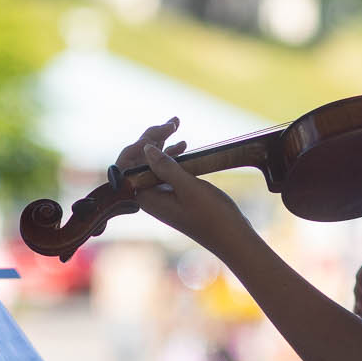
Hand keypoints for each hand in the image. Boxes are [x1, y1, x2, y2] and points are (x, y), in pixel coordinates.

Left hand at [116, 118, 251, 254]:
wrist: (232, 237)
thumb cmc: (212, 216)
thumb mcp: (189, 188)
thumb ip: (166, 167)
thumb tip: (146, 149)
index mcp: (147, 198)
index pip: (128, 165)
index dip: (139, 145)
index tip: (161, 132)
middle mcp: (150, 197)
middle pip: (139, 162)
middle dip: (151, 139)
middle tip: (173, 123)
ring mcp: (163, 196)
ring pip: (152, 163)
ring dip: (162, 143)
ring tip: (176, 126)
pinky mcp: (175, 195)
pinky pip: (165, 171)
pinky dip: (172, 155)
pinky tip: (183, 146)